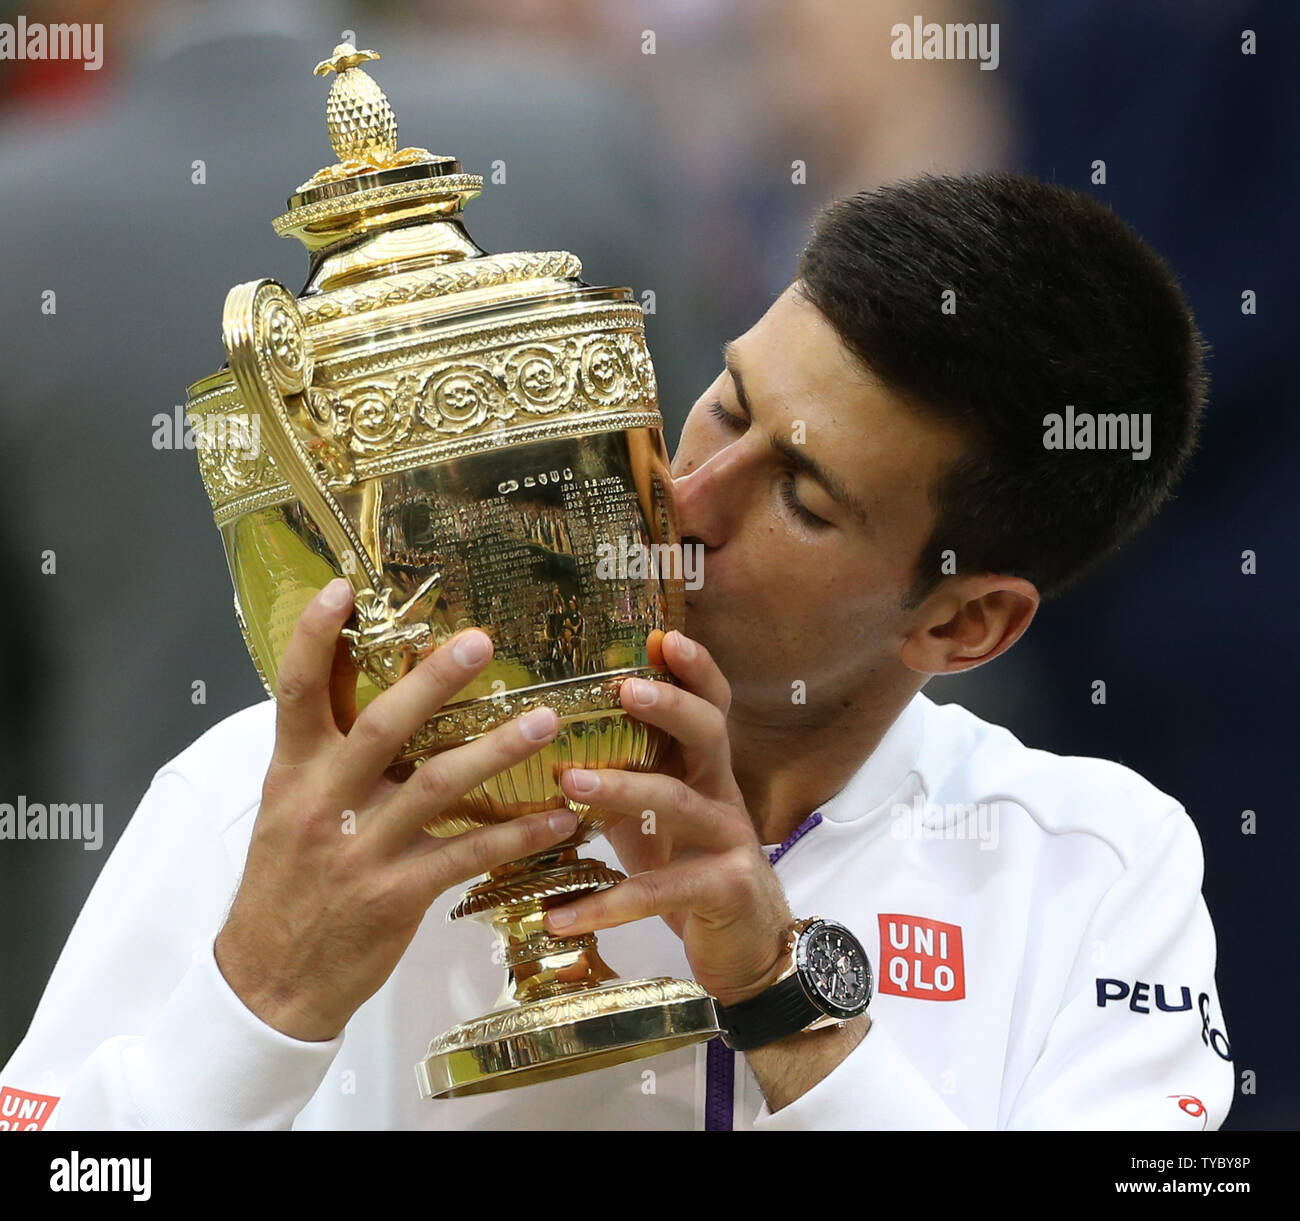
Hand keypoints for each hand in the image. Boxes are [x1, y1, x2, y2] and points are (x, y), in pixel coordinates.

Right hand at [215, 578, 576, 1041]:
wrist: (269, 982)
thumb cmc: (284, 884)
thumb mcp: (286, 807)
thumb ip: (320, 750)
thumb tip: (351, 677)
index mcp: (292, 772)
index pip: (294, 691)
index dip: (314, 636)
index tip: (343, 588)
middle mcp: (325, 802)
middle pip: (382, 726)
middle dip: (433, 680)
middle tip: (481, 641)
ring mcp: (363, 849)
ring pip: (438, 785)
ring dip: (498, 750)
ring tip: (546, 720)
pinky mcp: (398, 895)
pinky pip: (468, 856)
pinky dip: (516, 835)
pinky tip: (559, 819)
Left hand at [542, 630, 793, 1006]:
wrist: (747, 949)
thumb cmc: (689, 872)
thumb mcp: (655, 821)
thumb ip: (622, 781)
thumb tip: (544, 749)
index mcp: (704, 770)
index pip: (710, 706)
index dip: (694, 669)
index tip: (661, 636)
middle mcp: (722, 794)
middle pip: (709, 732)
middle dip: (669, 705)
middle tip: (624, 688)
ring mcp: (729, 840)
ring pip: (679, 802)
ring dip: (622, 788)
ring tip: (570, 781)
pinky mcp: (724, 889)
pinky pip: (660, 890)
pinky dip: (606, 903)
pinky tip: (560, 915)